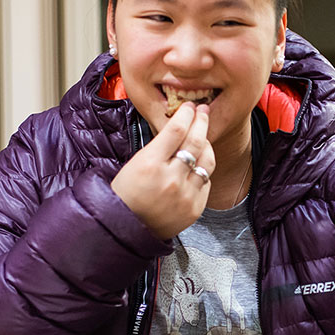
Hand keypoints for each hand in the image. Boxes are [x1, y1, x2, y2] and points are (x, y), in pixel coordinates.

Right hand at [111, 103, 215, 238]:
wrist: (127, 228)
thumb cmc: (127, 193)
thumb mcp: (135, 163)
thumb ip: (159, 147)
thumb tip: (181, 126)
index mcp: (150, 164)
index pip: (176, 130)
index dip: (186, 114)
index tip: (189, 107)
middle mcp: (170, 179)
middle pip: (196, 142)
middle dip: (201, 122)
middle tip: (203, 112)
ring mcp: (185, 195)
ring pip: (207, 161)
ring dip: (207, 144)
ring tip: (203, 136)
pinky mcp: (195, 208)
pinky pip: (206, 181)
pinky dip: (202, 170)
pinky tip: (197, 163)